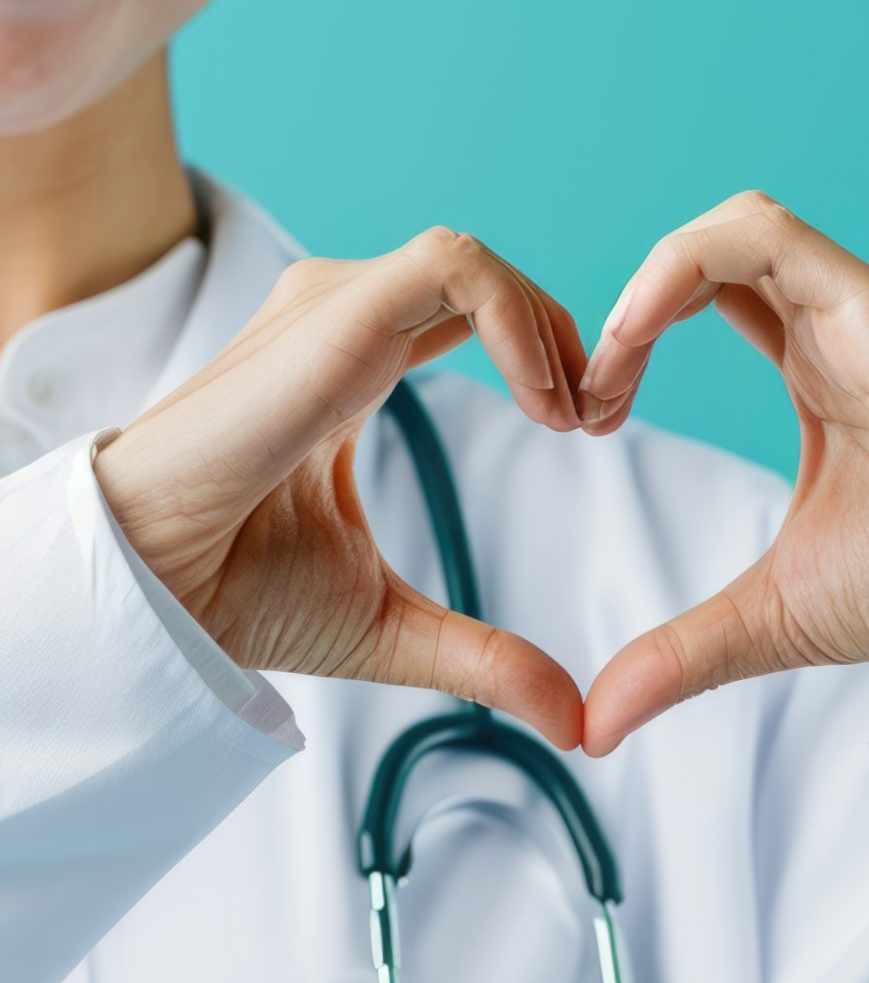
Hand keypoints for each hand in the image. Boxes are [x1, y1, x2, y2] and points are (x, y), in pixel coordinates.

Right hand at [93, 227, 588, 748]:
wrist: (153, 599)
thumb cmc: (238, 596)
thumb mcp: (396, 629)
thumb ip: (489, 659)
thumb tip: (575, 723)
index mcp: (352, 366)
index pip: (468, 310)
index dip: (550, 354)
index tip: (592, 431)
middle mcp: (337, 323)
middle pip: (481, 277)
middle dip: (567, 336)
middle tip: (600, 422)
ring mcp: (326, 312)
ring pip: (469, 259)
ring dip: (549, 327)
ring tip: (573, 418)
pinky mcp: (328, 322)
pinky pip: (448, 272)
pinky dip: (520, 323)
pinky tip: (544, 405)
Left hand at [573, 191, 868, 756]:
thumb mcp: (769, 619)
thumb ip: (678, 656)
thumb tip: (595, 727)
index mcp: (818, 374)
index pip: (707, 300)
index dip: (629, 342)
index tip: (594, 424)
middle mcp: (838, 330)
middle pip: (712, 254)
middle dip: (624, 311)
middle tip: (587, 401)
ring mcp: (860, 313)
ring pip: (736, 222)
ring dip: (647, 280)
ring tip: (609, 365)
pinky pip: (763, 237)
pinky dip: (682, 265)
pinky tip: (636, 336)